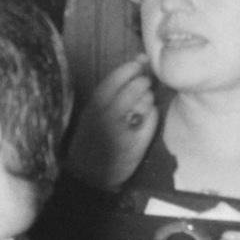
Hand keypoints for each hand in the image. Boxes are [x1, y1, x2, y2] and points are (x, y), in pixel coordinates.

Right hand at [66, 56, 157, 191]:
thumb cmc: (92, 142)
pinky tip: (143, 121)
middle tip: (145, 84)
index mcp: (92, 107)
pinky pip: (151, 119)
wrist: (88, 176)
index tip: (139, 62)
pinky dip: (151, 116)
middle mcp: (105, 116)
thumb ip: (110, 93)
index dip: (129, 68)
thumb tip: (137, 63)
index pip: (113, 79)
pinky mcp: (134, 142)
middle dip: (143, 82)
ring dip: (148, 99)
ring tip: (142, 104)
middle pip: (134, 88)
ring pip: (145, 102)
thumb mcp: (92, 115)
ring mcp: (121, 129)